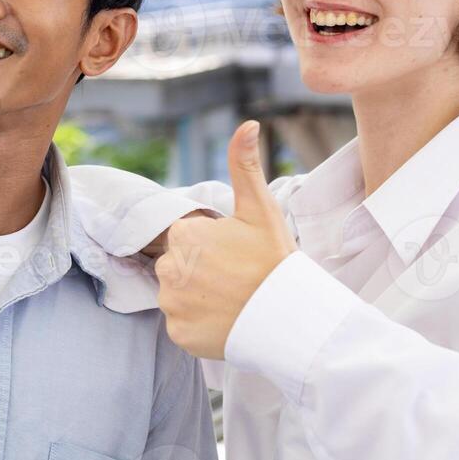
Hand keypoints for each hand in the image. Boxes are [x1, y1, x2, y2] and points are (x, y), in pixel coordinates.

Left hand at [154, 120, 295, 358]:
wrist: (290, 317)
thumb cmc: (275, 260)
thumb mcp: (260, 209)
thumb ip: (245, 164)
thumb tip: (248, 124)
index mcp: (183, 236)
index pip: (188, 239)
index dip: (213, 246)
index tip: (237, 255)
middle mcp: (168, 269)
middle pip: (180, 267)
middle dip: (203, 270)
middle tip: (237, 278)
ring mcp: (172, 305)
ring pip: (179, 296)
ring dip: (199, 297)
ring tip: (232, 299)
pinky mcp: (178, 335)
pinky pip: (183, 326)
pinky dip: (199, 324)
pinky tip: (225, 319)